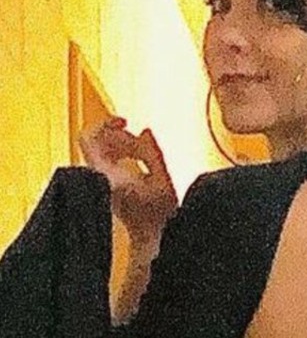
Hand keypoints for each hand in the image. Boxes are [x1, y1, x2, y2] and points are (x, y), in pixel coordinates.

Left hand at [79, 117, 177, 242]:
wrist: (153, 238)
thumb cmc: (157, 215)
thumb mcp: (162, 178)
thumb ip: (152, 152)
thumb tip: (145, 131)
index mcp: (108, 174)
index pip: (91, 138)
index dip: (107, 124)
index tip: (126, 122)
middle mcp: (99, 179)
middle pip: (99, 143)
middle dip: (122, 137)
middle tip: (142, 141)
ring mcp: (100, 185)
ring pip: (103, 152)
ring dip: (123, 146)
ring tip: (144, 153)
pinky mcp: (106, 190)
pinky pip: (108, 163)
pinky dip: (122, 157)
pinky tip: (140, 164)